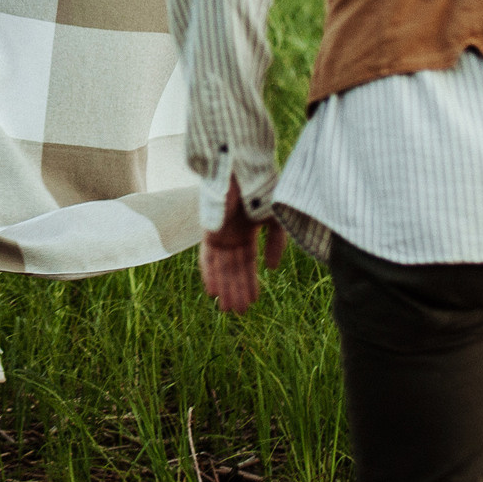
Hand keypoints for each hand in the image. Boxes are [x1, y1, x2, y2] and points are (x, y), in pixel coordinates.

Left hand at [200, 180, 286, 311]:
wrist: (244, 168)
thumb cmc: (262, 188)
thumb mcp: (274, 219)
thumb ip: (276, 242)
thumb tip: (273, 269)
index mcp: (247, 230)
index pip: (248, 262)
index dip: (250, 282)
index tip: (254, 301)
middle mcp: (231, 234)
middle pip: (233, 269)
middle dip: (237, 290)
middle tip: (240, 313)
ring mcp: (219, 233)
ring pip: (221, 267)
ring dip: (225, 287)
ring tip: (228, 310)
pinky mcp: (208, 230)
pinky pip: (207, 257)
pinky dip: (209, 274)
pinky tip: (213, 292)